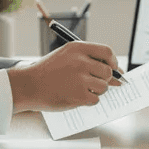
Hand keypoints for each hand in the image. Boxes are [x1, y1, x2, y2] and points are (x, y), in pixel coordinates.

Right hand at [8, 41, 123, 111]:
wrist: (28, 85)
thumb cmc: (48, 72)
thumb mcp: (67, 57)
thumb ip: (91, 62)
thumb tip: (119, 75)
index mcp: (77, 48)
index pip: (107, 52)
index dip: (113, 62)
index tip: (112, 68)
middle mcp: (80, 61)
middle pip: (108, 72)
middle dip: (104, 79)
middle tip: (92, 82)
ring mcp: (80, 79)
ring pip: (103, 87)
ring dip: (96, 90)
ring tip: (80, 89)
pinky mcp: (78, 95)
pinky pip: (95, 99)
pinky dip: (88, 100)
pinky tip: (75, 96)